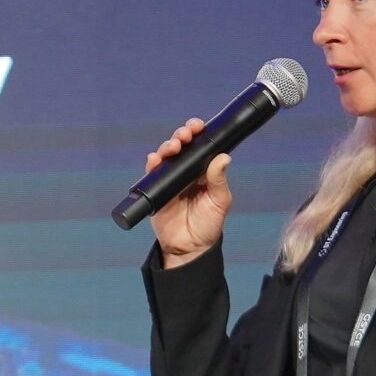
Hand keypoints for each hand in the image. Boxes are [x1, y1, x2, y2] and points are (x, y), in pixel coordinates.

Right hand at [146, 119, 231, 266]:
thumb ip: (219, 179)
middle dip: (180, 136)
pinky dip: (152, 164)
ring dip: (167, 147)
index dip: (197, 133)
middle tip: (185, 135)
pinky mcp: (156, 190)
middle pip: (180, 146)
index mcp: (203, 171)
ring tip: (172, 147)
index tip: (198, 127)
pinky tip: (155, 160)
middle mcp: (185, 172)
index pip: (199, 146)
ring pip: (165, 156)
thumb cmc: (208, 225)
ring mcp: (170, 180)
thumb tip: (223, 157)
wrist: (189, 248)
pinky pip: (152, 173)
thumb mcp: (219, 201)